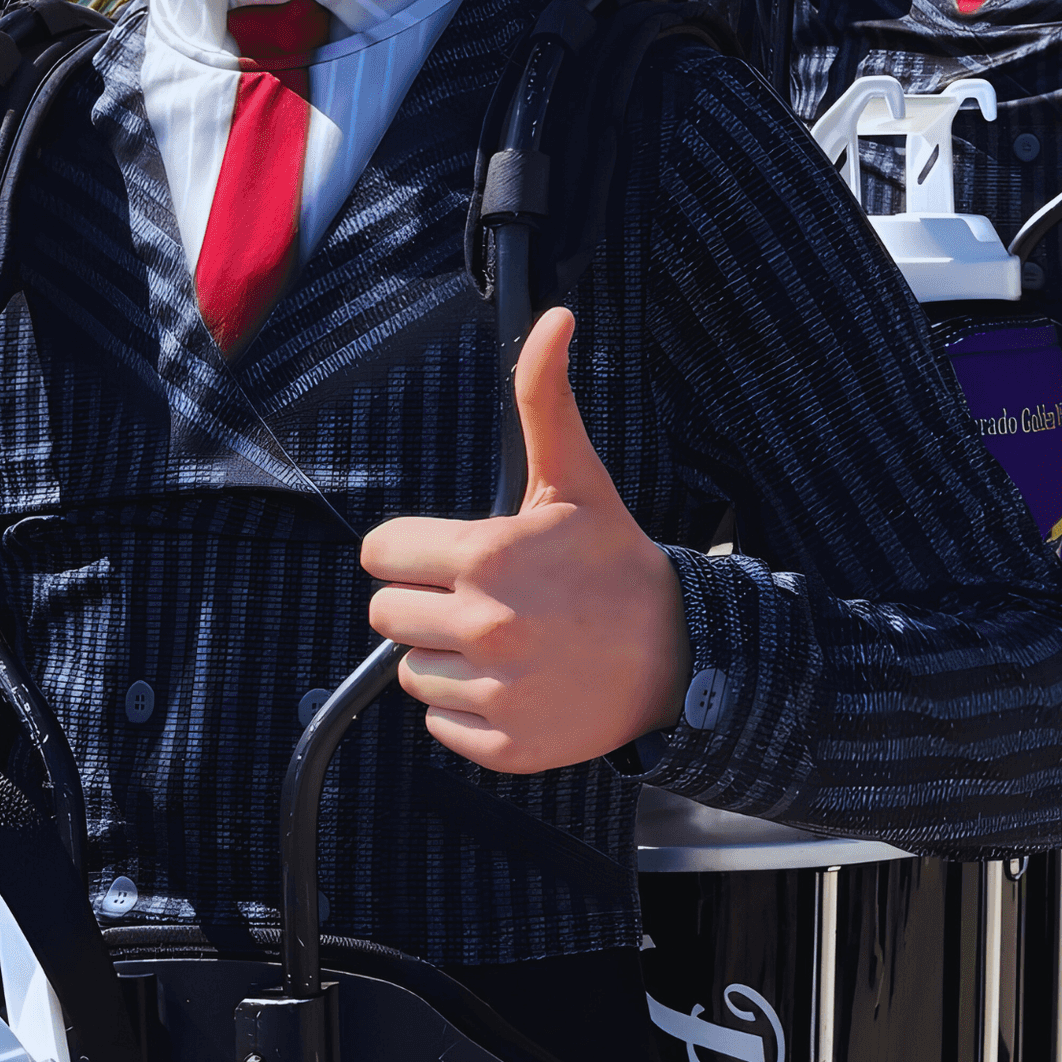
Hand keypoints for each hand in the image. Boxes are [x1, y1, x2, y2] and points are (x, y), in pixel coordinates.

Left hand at [362, 309, 685, 771]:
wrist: (681, 655)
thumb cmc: (614, 561)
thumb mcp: (577, 479)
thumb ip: (545, 400)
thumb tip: (553, 317)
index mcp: (487, 557)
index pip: (380, 555)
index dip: (414, 550)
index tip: (457, 555)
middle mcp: (484, 626)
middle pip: (388, 614)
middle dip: (429, 602)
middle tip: (489, 598)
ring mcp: (493, 691)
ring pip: (413, 672)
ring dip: (450, 658)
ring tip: (511, 641)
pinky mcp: (503, 745)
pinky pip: (440, 724)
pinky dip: (472, 709)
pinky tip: (520, 683)